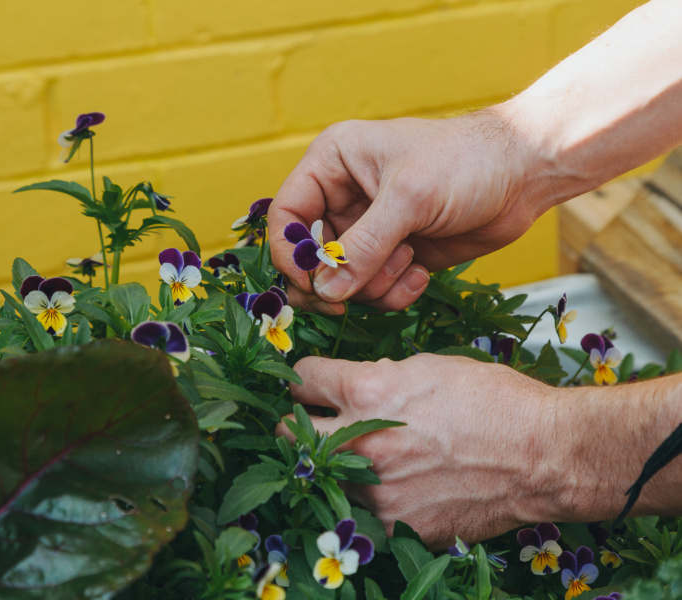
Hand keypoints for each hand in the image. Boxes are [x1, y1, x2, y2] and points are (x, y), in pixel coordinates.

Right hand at [269, 110, 548, 313]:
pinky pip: (373, 290)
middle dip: (335, 279)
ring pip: (342, 280)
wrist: (525, 174)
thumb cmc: (466, 161)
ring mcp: (368, 229)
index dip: (291, 254)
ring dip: (372, 284)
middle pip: (309, 257)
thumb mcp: (409, 198)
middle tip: (348, 300)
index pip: (286, 217)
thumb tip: (324, 290)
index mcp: (331, 165)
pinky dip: (393, 292)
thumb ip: (363, 247)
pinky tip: (421, 273)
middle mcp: (342, 198)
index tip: (311, 283)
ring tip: (408, 262)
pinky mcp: (393, 254)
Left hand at [277, 354, 562, 549]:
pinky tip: (396, 484)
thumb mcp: (429, 367)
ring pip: (324, 475)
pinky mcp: (396, 524)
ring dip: (335, 463)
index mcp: (367, 392)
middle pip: (289, 433)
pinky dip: (370, 496)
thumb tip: (354, 386)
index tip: (307, 383)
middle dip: (296, 422)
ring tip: (369, 455)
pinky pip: (363, 510)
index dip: (302, 377)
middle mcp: (362, 441)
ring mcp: (376, 490)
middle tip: (312, 421)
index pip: (301, 379)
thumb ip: (380, 376)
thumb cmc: (495, 401)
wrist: (545, 456)